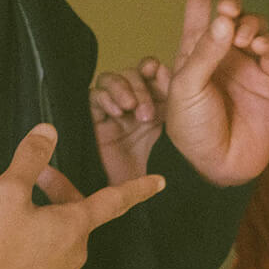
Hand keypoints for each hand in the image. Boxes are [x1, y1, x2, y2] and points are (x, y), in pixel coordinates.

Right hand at [0, 123, 165, 268]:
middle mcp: (75, 254)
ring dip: (46, 227)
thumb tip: (48, 131)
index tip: (159, 182)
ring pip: (60, 244)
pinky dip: (35, 256)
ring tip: (14, 221)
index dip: (138, 188)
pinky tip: (10, 253)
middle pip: (77, 217)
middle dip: (59, 195)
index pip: (114, 200)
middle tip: (33, 181)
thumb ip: (30, 158)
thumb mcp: (8, 191)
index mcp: (74, 226)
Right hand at [91, 57, 170, 185]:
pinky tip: (117, 113)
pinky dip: (105, 99)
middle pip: (130, 74)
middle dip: (139, 86)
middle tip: (147, 110)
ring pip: (110, 80)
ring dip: (121, 89)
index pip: (150, 72)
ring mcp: (113, 111)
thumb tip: (169, 73)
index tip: (156, 71)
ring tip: (130, 107)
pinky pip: (93, 98)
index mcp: (156, 102)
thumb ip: (174, 106)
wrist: (139, 200)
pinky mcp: (93, 120)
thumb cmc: (160, 172)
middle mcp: (134, 104)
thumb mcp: (174, 135)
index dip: (152, 68)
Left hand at [161, 0, 268, 186]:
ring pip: (254, 27)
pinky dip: (266, 40)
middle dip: (230, 6)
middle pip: (230, 13)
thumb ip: (206, 52)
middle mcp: (220, 55)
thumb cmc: (191, 131)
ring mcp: (246, 66)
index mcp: (193, 53)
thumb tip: (225, 16)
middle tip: (226, 13)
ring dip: (248, 24)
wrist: (217, 167)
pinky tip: (257, 47)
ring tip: (241, 39)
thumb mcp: (186, 89)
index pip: (198, 7)